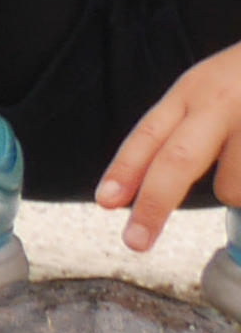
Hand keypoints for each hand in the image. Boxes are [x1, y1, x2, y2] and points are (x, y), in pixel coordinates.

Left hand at [100, 47, 240, 251]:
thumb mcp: (211, 90)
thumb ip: (182, 130)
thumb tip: (144, 185)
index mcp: (194, 91)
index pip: (149, 132)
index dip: (124, 169)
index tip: (105, 201)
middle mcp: (221, 103)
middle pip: (178, 160)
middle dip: (154, 205)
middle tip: (136, 241)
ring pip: (231, 187)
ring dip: (235, 190)